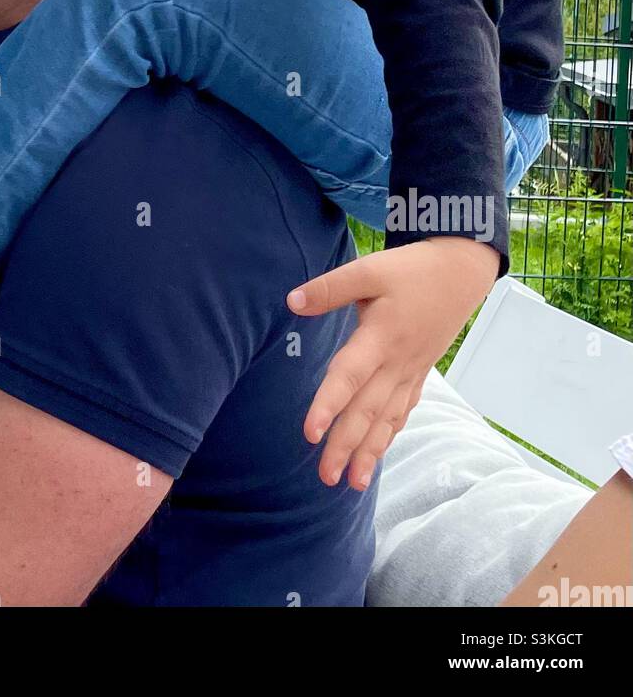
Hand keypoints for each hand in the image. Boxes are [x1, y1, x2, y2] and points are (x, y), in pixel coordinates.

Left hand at [287, 236, 499, 492]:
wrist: (460, 273)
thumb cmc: (411, 271)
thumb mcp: (370, 270)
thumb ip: (331, 288)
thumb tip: (292, 302)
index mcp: (380, 337)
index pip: (349, 376)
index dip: (329, 404)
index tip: (310, 433)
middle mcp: (396, 362)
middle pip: (367, 409)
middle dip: (346, 445)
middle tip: (326, 476)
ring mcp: (410, 372)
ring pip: (387, 418)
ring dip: (370, 451)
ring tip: (353, 482)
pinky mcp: (419, 373)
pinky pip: (403, 411)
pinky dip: (390, 434)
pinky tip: (377, 453)